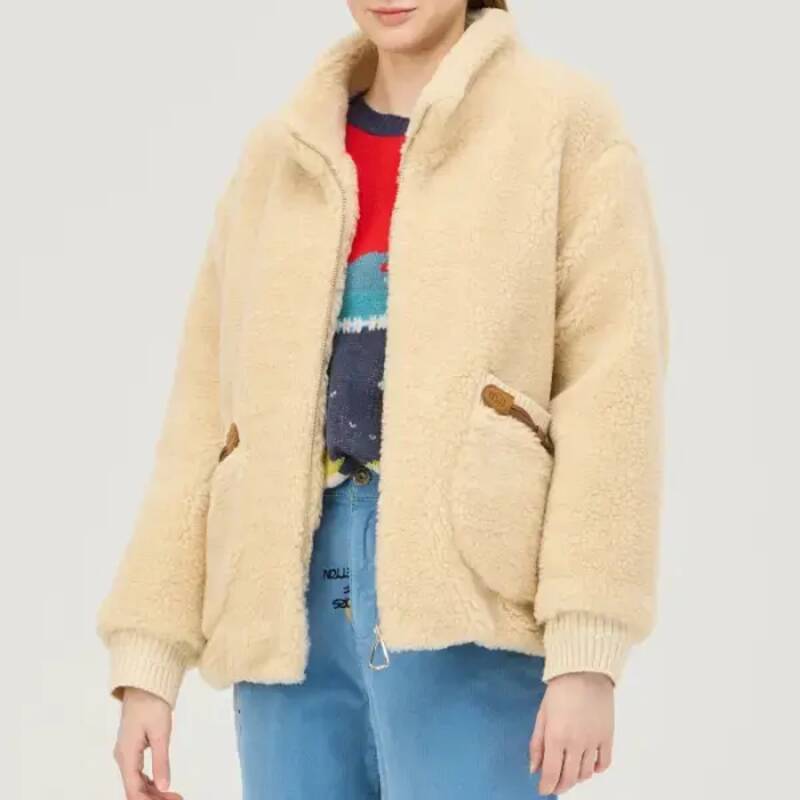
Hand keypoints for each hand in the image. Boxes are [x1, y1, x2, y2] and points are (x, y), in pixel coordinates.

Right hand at [113, 687, 181, 798]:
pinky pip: (138, 772)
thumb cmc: (152, 705)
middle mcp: (123, 757)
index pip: (134, 790)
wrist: (144, 685)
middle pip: (134, 789)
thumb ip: (161, 762)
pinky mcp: (131, 749)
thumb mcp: (161, 734)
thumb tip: (164, 786)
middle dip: (153, 798)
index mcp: (126, 755)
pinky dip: (150, 781)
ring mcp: (126, 753)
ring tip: (173, 795)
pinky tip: (162, 785)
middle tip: (176, 799)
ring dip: (153, 792)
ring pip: (136, 782)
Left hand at [529, 671, 614, 794]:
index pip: (551, 772)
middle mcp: (576, 744)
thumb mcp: (542, 715)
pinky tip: (588, 765)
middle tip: (556, 784)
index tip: (544, 790)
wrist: (585, 672)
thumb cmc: (559, 690)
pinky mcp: (608, 737)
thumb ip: (537, 743)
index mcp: (556, 737)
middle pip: (570, 777)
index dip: (547, 786)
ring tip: (570, 772)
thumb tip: (534, 769)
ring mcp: (594, 742)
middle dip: (561, 785)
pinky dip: (596, 769)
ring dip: (577, 778)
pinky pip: (604, 763)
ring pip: (586, 773)